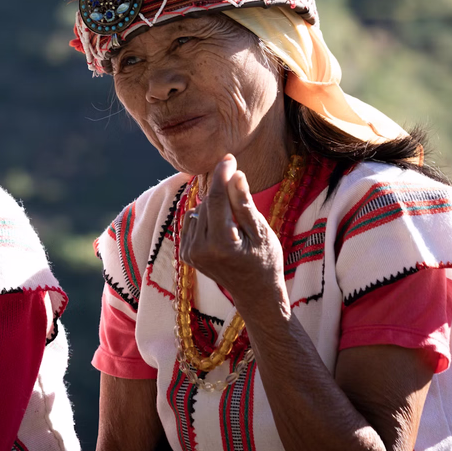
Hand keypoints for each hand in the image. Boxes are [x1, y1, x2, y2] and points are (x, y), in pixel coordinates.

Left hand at [179, 154, 287, 318]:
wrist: (255, 293)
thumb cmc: (266, 262)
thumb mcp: (261, 232)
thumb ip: (244, 204)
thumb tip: (235, 174)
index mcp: (221, 244)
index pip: (217, 198)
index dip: (222, 175)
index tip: (229, 157)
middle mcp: (199, 249)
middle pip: (208, 202)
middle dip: (224, 194)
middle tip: (243, 205)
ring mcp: (190, 252)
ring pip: (198, 210)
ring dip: (215, 207)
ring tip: (234, 225)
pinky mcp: (186, 253)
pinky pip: (192, 221)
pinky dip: (206, 218)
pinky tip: (221, 229)